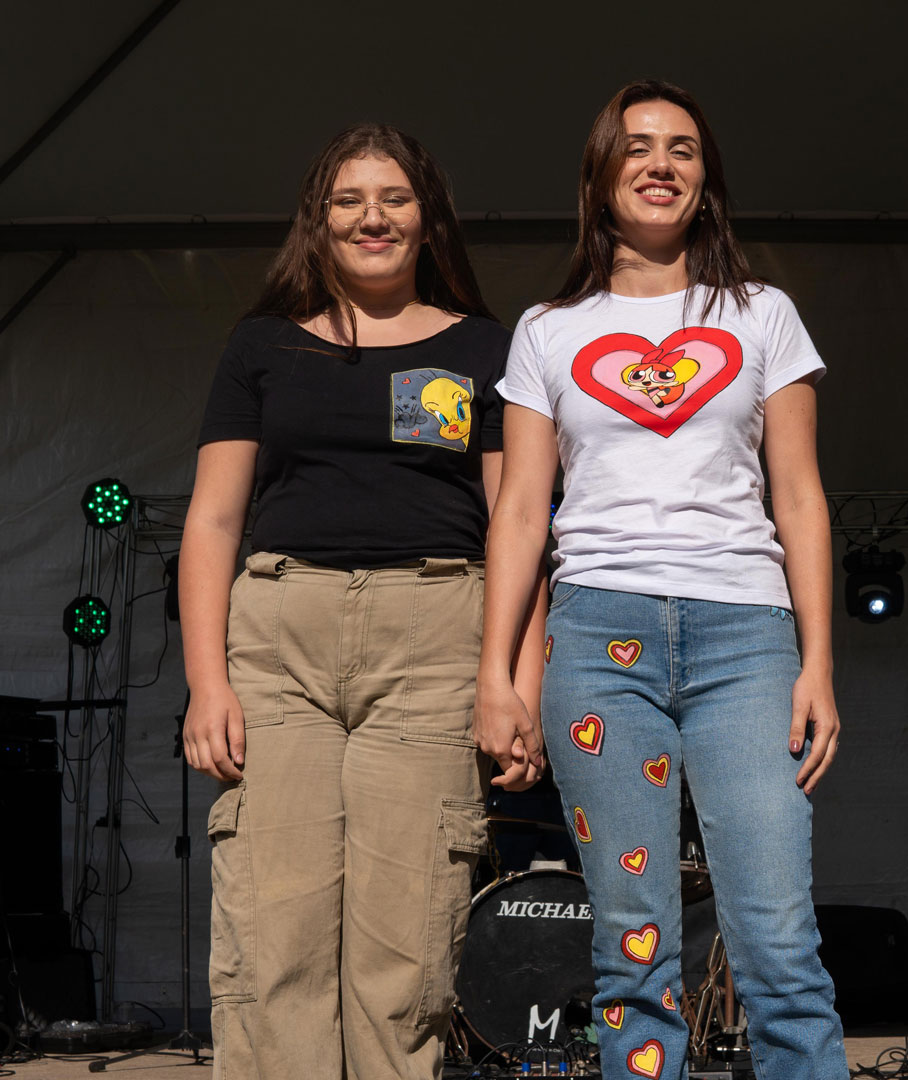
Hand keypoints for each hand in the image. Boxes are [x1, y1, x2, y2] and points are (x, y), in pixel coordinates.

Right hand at [183, 682, 245, 780]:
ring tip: (223, 772)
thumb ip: (238, 739)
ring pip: (197, 765)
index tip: (239, 775)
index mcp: (212, 728)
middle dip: (221, 775)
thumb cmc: (225, 700)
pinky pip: (190, 758)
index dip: (230, 771)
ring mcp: (189, 736)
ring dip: (210, 773)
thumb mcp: (237, 716)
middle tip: (232, 777)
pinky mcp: (185, 736)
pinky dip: (200, 766)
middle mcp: (197, 734)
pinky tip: (211, 765)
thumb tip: (239, 761)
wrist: (205, 686)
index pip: (220, 759)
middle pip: (207, 765)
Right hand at [474, 676, 545, 785]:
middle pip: (502, 761)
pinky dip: (494, 739)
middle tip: (520, 739)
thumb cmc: (510, 704)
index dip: (520, 767)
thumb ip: (532, 746)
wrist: (491, 686)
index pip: (510, 771)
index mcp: (500, 749)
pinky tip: (501, 724)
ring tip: (511, 729)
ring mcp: (479, 740)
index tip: (526, 755)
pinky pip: (487, 742)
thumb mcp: (526, 724)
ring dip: (502, 746)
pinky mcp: (475, 733)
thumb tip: (538, 763)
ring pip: (494, 751)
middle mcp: (487, 748)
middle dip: (512, 755)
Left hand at [789, 667, 839, 794]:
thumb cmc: (806, 688)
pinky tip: (815, 767)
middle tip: (806, 791)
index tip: (798, 781)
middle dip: (816, 776)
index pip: (818, 755)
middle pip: (827, 760)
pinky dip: (822, 761)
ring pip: (829, 756)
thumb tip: (794, 751)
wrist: (818, 674)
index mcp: (827, 727)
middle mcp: (834, 730)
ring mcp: (834, 729)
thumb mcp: (798, 706)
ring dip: (820, 771)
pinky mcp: (830, 727)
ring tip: (810, 785)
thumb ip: (796, 728)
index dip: (808, 769)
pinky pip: (828, 749)